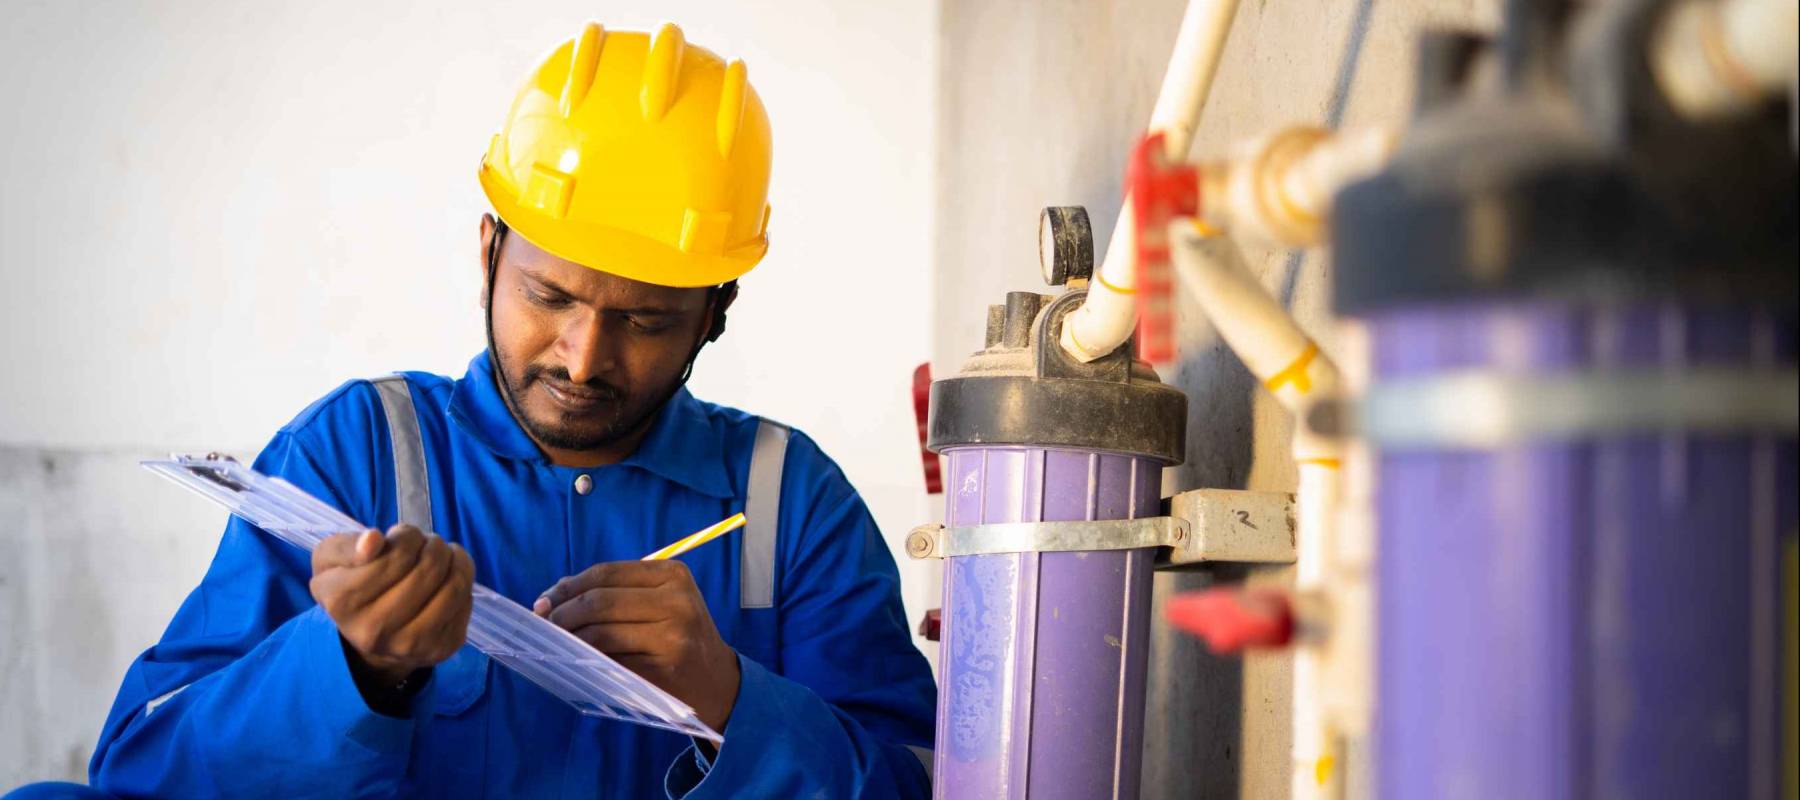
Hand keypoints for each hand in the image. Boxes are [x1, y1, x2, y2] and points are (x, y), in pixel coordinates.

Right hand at [310, 525, 474, 684]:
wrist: (369, 636)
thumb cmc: (351, 585)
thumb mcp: (331, 559)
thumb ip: (347, 546)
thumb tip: (373, 539)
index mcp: (342, 602)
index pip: (397, 554)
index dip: (407, 536)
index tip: (400, 538)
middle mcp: (374, 630)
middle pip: (429, 568)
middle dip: (433, 545)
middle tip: (426, 544)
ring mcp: (409, 645)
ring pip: (454, 586)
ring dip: (454, 559)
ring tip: (442, 555)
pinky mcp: (440, 649)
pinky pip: (465, 602)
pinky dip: (463, 581)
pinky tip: (447, 579)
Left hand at [534, 560, 740, 731]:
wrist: (717, 679)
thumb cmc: (680, 635)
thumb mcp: (661, 601)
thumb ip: (616, 592)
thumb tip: (554, 595)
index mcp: (673, 574)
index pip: (606, 573)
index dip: (568, 586)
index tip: (543, 601)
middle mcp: (676, 600)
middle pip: (600, 601)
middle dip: (562, 613)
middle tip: (543, 625)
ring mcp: (672, 635)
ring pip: (601, 632)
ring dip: (570, 640)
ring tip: (556, 644)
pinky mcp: (664, 668)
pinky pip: (611, 661)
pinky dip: (587, 661)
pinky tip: (577, 662)